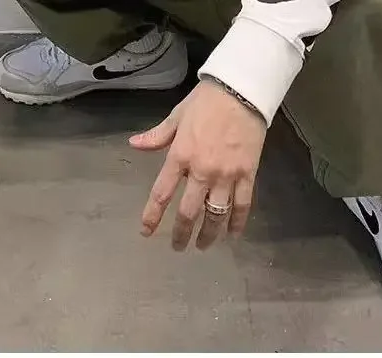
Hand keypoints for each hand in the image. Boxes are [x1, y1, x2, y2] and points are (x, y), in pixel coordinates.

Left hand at [130, 79, 265, 250]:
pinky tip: (232, 235)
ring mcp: (226, 175)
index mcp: (180, 155)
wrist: (242, 87)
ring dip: (208, 235)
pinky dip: (237, 223)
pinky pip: (242, 206)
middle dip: (181, 234)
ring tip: (203, 246)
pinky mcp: (247, 174)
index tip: (146, 232)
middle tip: (177, 247)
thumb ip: (157, 136)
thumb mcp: (177, 115)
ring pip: (215, 215)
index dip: (152, 216)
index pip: (161, 193)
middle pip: (188, 212)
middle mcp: (201, 170)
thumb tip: (134, 144)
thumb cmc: (207, 100)